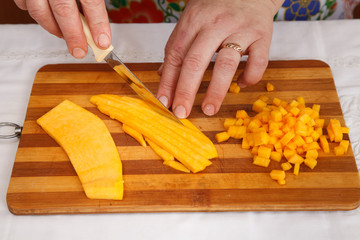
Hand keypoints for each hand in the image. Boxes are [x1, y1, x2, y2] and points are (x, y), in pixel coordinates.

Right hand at [14, 0, 110, 58]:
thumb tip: (98, 22)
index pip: (91, 1)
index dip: (98, 23)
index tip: (103, 41)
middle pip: (63, 10)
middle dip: (74, 36)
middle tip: (81, 51)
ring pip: (39, 11)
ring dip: (54, 29)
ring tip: (65, 36)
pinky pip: (23, 4)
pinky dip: (37, 15)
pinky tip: (48, 18)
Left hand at [157, 0, 282, 117]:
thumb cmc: (218, 6)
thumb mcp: (192, 18)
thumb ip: (178, 44)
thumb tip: (163, 73)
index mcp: (193, 21)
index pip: (175, 55)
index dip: (168, 81)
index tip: (164, 101)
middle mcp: (215, 24)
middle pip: (196, 61)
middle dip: (186, 90)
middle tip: (181, 112)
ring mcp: (240, 29)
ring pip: (226, 63)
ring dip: (216, 90)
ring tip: (208, 109)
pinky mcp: (262, 34)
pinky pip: (258, 61)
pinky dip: (250, 76)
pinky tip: (242, 84)